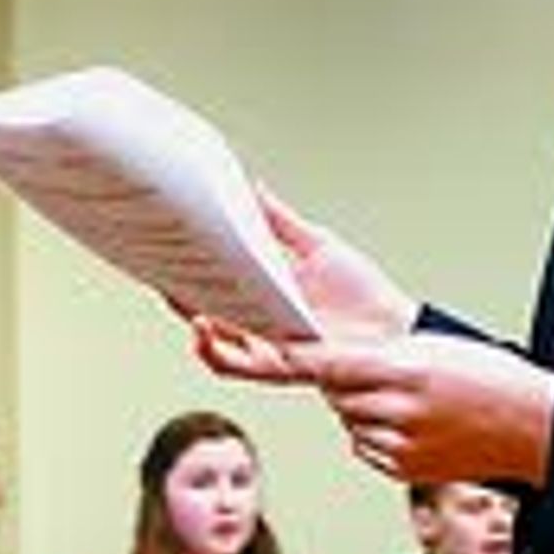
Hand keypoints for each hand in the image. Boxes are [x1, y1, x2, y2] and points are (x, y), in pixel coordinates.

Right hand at [186, 187, 419, 387]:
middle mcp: (261, 321)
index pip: (217, 279)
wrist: (394, 329)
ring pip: (212, 341)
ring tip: (178, 297)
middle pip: (206, 309)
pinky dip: (213, 350)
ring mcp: (267, 345)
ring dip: (190, 320)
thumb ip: (280, 222)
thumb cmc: (363, 294)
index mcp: (266, 292)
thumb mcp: (317, 245)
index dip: (190, 266)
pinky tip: (203, 327)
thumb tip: (253, 188)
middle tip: (160, 267)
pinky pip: (234, 365)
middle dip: (178, 291)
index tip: (168, 243)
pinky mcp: (278, 364)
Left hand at [289, 333, 553, 487]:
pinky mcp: (405, 469)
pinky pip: (366, 447)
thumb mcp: (437, 348)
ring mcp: (402, 445)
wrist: (532, 428)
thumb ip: (384, 355)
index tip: (281, 352)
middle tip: (375, 373)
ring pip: (350, 422)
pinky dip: (374, 435)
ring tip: (402, 400)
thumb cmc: (492, 380)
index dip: (303, 358)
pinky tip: (407, 424)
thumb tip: (337, 361)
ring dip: (362, 410)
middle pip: (337, 394)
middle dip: (345, 382)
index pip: (334, 364)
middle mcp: (402, 411)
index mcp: (409, 371)